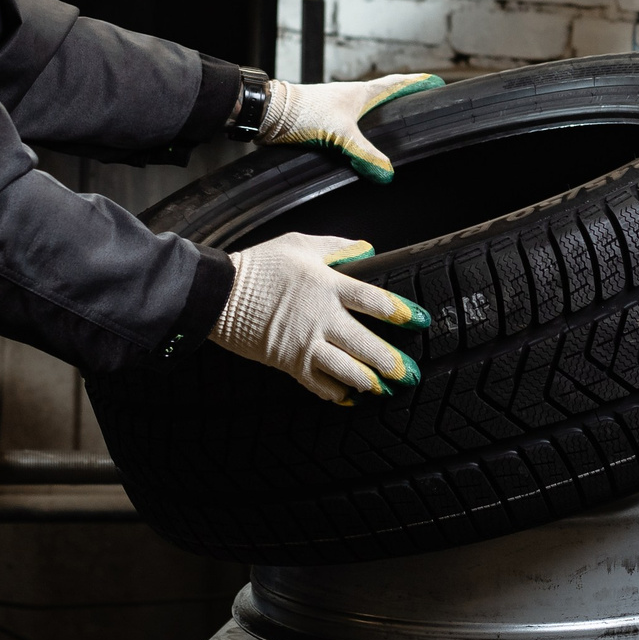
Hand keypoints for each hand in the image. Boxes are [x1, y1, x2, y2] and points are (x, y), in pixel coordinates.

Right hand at [211, 233, 428, 405]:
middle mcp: (321, 318)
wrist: (219, 294)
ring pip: (347, 370)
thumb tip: (368, 249)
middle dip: (392, 362)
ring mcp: (305, 344)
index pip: (373, 300)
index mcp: (327, 285)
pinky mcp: (290, 362)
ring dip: (370, 381)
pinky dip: (337, 393)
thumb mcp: (299, 244)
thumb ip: (337, 247)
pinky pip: (319, 384)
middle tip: (410, 372)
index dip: (399, 311)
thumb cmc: (260, 266)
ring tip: (385, 388)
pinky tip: (350, 396)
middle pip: (366, 344)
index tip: (419, 320)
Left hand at [260, 73, 443, 182]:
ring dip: (382, 122)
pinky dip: (363, 139)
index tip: (435, 82)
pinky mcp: (325, 125)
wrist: (269, 116)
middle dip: (403, 103)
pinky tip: (364, 151)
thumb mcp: (340, 134)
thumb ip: (365, 153)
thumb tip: (388, 172)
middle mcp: (351, 99)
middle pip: (385, 99)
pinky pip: (352, 132)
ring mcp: (338, 111)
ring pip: (368, 116)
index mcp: (360, 93)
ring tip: (398, 131)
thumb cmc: (303, 112)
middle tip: (421, 108)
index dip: (416, 83)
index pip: (396, 84)